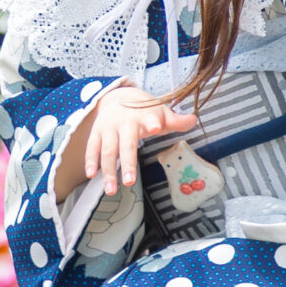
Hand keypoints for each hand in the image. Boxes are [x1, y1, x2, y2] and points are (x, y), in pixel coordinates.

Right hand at [65, 84, 198, 199]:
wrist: (117, 96)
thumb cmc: (144, 111)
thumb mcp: (162, 113)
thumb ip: (177, 121)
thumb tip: (194, 120)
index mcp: (144, 116)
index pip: (150, 118)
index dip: (153, 122)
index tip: (156, 127)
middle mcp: (125, 122)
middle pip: (126, 144)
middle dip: (127, 163)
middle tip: (129, 182)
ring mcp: (109, 128)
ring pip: (108, 150)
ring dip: (109, 170)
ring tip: (112, 190)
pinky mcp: (97, 133)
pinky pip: (92, 148)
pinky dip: (90, 161)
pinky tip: (91, 175)